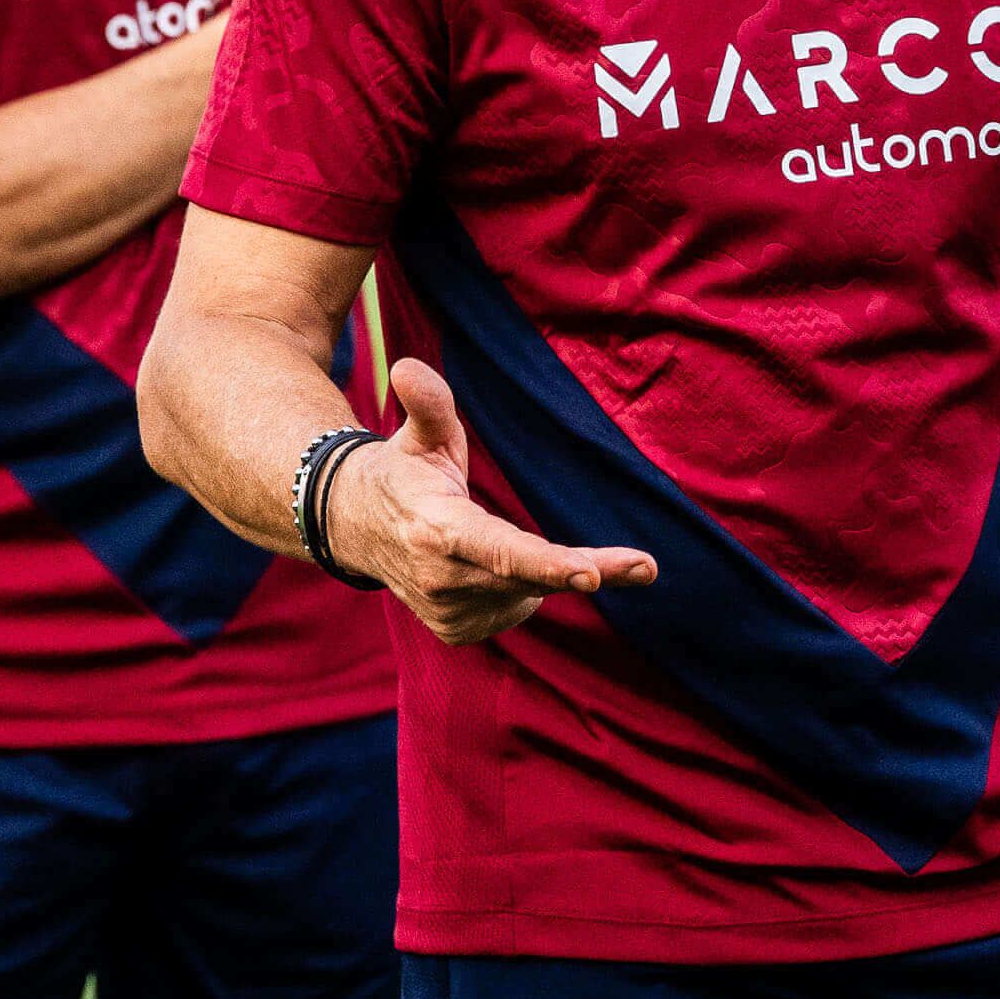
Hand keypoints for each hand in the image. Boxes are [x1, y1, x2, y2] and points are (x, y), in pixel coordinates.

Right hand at [331, 357, 656, 644]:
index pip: (499, 551)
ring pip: (528, 595)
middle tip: (645, 566)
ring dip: (545, 570)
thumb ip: (429, 404)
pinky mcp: (456, 631)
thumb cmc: (402, 473)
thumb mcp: (417, 435)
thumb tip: (410, 367)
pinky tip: (495, 567)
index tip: (591, 573)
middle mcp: (443, 580)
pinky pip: (514, 609)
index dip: (546, 564)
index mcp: (437, 530)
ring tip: (506, 533)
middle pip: (531, 579)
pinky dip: (522, 589)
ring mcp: (449, 612)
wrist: (354, 528)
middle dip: (591, 570)